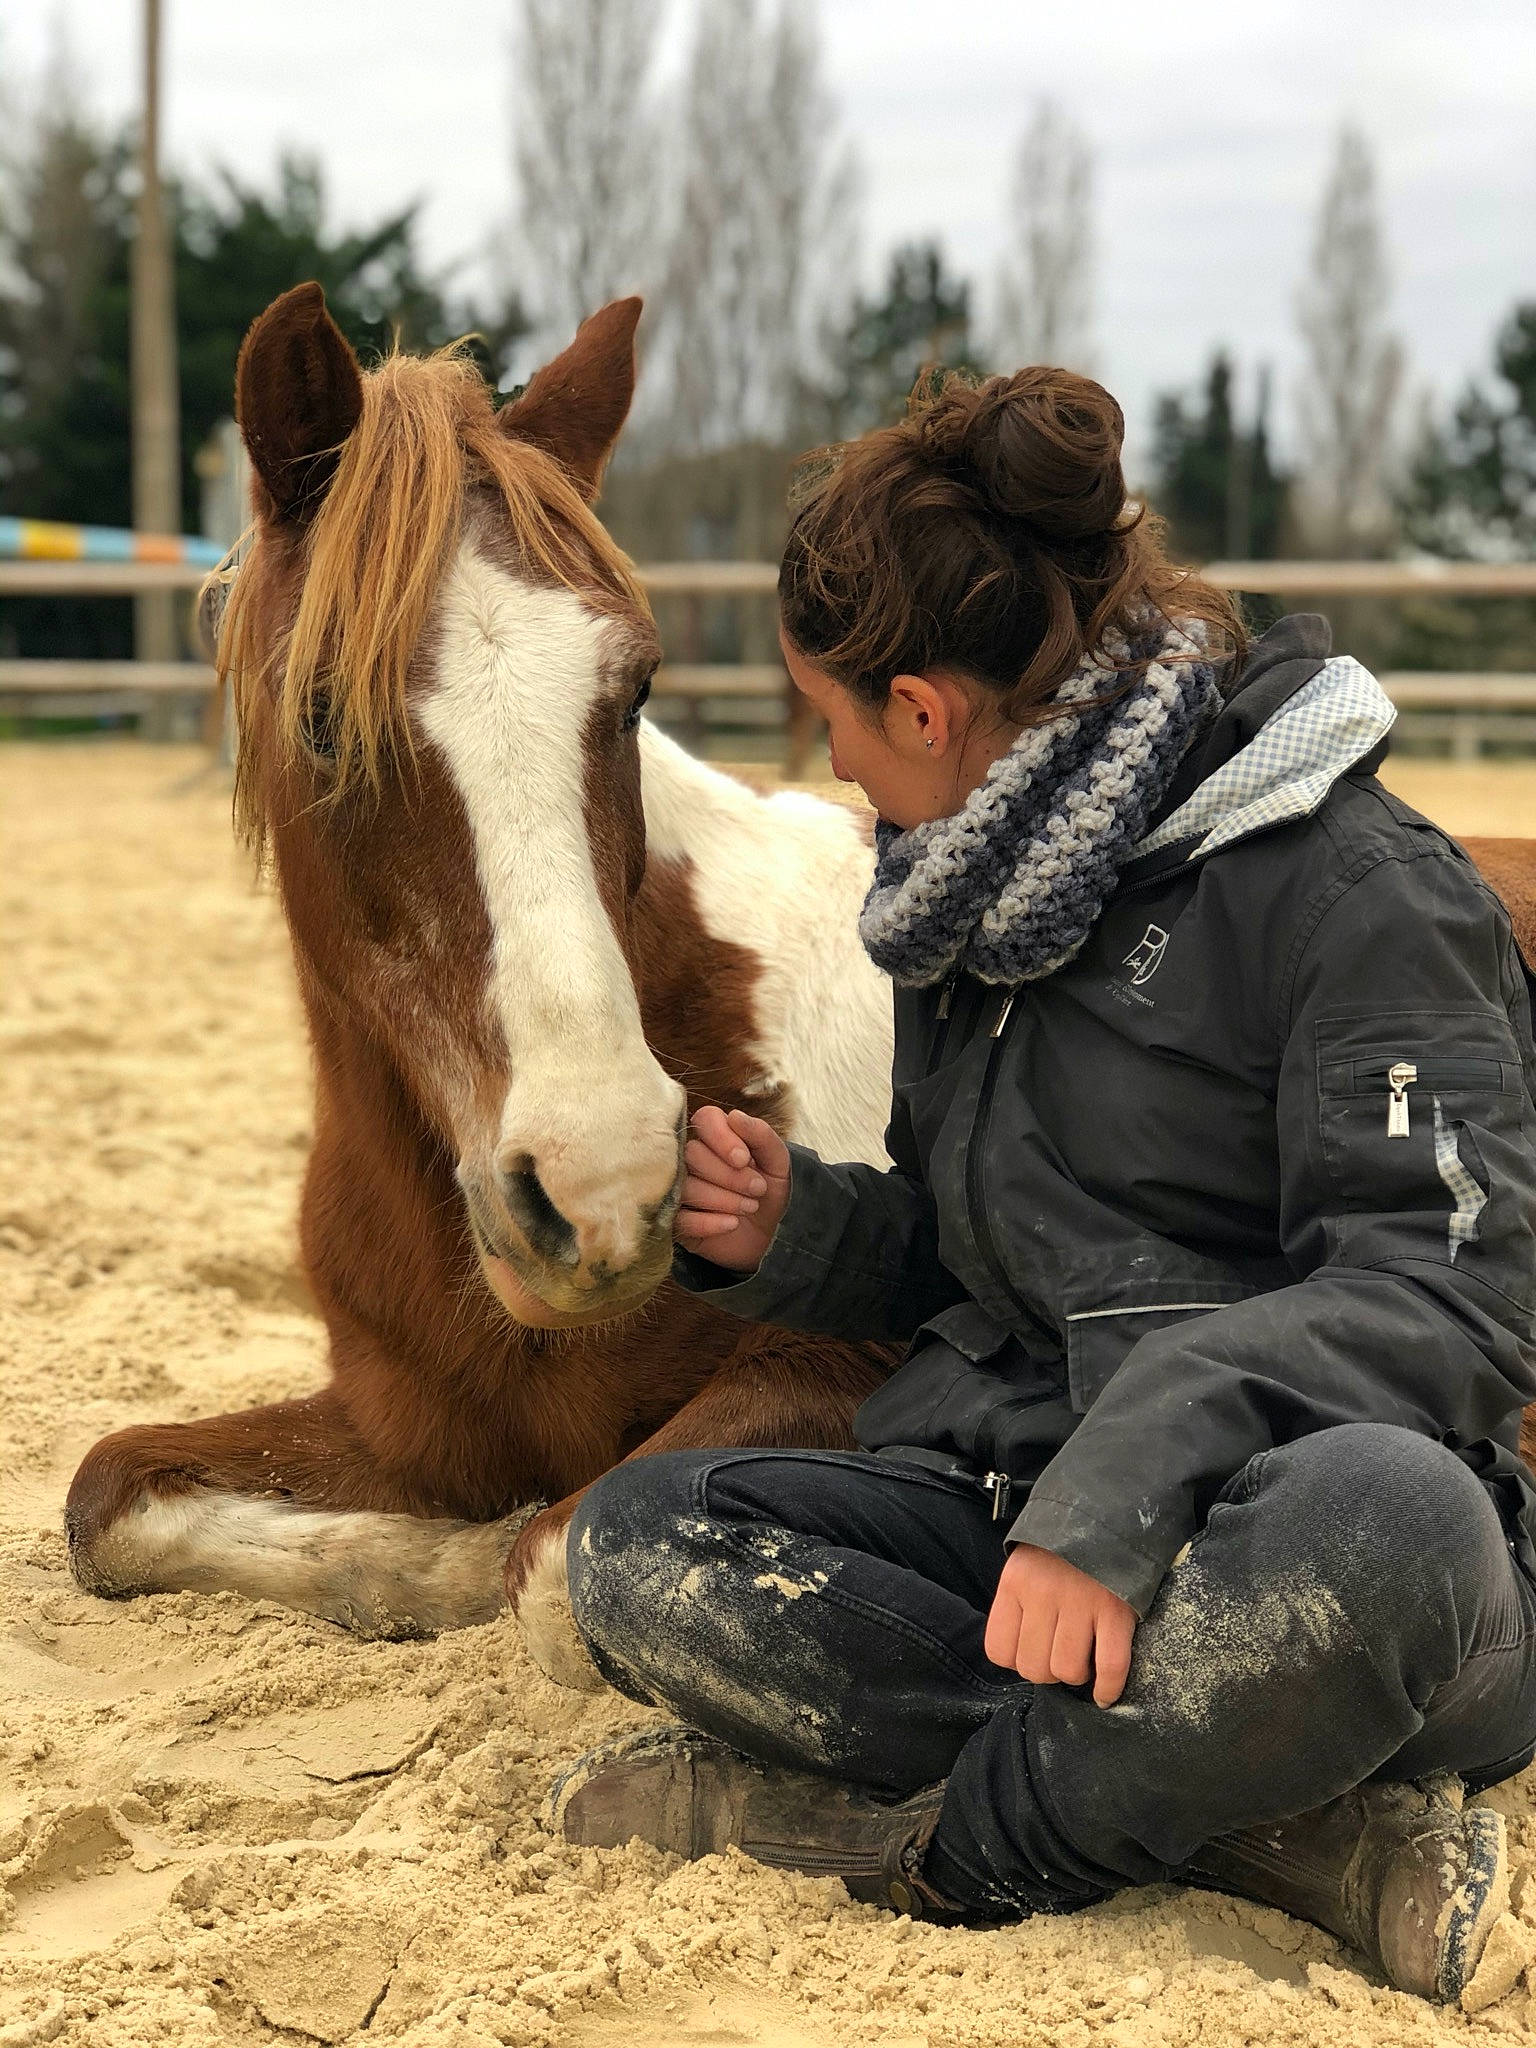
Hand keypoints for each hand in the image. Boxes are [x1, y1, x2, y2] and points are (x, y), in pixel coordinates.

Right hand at [675, 1106, 791, 1272]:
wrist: (770, 1234)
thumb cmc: (770, 1191)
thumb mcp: (777, 1162)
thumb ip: (761, 1135)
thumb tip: (735, 1116)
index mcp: (715, 1136)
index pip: (704, 1119)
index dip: (722, 1138)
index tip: (744, 1159)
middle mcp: (691, 1159)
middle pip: (693, 1154)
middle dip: (730, 1175)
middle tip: (758, 1188)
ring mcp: (680, 1189)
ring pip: (686, 1187)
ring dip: (724, 1199)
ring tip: (750, 1207)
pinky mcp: (677, 1220)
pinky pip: (681, 1219)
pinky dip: (710, 1222)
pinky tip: (732, 1224)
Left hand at [984, 1543, 1137, 1706]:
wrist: (1107, 1511)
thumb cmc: (1061, 1548)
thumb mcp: (1025, 1566)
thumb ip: (1019, 1605)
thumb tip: (1024, 1656)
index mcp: (1014, 1583)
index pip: (999, 1651)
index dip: (1018, 1660)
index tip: (1033, 1652)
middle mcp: (1042, 1593)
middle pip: (1034, 1667)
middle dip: (1048, 1672)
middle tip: (1061, 1656)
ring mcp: (1080, 1601)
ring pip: (1068, 1669)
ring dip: (1077, 1676)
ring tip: (1084, 1660)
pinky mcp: (1116, 1609)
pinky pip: (1110, 1665)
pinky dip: (1109, 1687)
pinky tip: (1105, 1693)